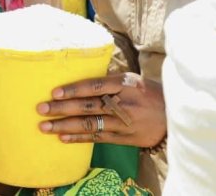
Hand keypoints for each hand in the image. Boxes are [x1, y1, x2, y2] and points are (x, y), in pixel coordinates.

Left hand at [36, 72, 165, 146]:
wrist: (175, 116)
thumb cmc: (149, 93)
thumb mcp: (132, 80)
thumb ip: (109, 80)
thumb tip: (80, 77)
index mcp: (125, 84)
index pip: (95, 86)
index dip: (74, 89)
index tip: (54, 92)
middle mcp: (124, 103)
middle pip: (88, 106)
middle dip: (62, 108)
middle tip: (41, 109)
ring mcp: (125, 123)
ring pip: (90, 124)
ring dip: (65, 125)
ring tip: (45, 126)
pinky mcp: (126, 138)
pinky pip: (98, 138)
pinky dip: (79, 138)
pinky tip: (63, 137)